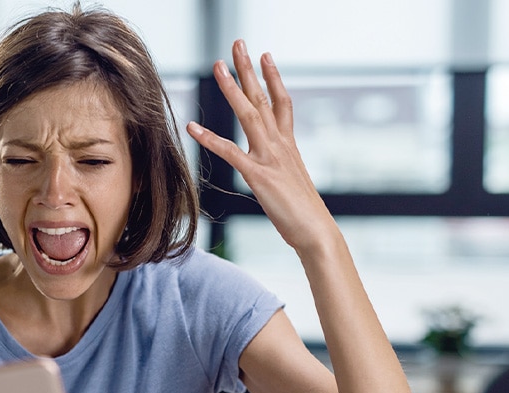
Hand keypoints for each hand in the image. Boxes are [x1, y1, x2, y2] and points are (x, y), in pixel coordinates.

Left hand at [186, 39, 338, 254]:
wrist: (316, 231)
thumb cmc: (302, 213)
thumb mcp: (291, 182)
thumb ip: (279, 168)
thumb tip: (273, 168)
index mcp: (289, 145)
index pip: (282, 102)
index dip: (274, 77)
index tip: (266, 56)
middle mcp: (280, 144)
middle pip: (264, 98)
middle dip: (250, 70)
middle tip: (239, 44)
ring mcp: (270, 157)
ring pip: (249, 114)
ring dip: (232, 88)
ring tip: (218, 66)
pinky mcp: (258, 175)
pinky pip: (230, 151)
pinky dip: (209, 138)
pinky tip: (192, 127)